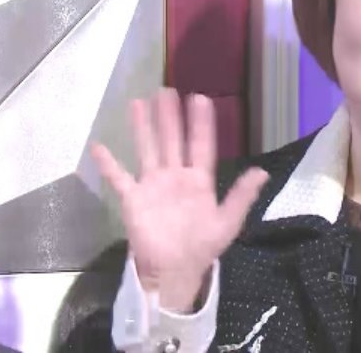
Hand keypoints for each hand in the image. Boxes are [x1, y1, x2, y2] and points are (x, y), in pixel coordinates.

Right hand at [92, 89, 268, 311]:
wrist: (175, 271)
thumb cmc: (203, 246)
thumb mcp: (228, 222)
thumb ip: (242, 196)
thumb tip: (262, 171)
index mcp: (199, 180)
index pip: (201, 145)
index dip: (201, 123)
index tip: (200, 98)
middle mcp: (175, 176)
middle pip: (172, 140)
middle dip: (170, 116)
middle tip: (166, 89)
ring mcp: (153, 185)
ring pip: (148, 149)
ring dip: (144, 127)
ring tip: (138, 102)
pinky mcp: (133, 199)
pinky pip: (119, 178)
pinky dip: (108, 163)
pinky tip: (98, 146)